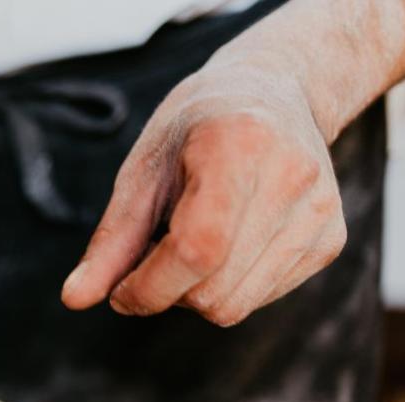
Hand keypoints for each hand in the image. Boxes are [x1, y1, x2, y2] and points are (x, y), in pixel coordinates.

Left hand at [60, 58, 345, 326]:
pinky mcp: (331, 238)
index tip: (119, 292)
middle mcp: (292, 176)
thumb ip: (111, 241)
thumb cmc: (194, 131)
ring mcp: (319, 211)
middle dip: (165, 290)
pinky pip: (260, 299)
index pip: (195, 250)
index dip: (147, 288)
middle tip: (153, 253)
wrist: (274, 93)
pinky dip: (227, 287)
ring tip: (190, 243)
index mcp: (238, 145)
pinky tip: (226, 243)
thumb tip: (73, 301)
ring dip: (194, 293)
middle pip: (212, 290)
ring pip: (235, 305)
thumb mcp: (142, 172)